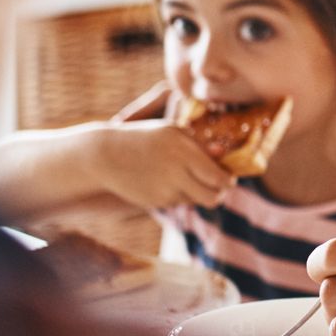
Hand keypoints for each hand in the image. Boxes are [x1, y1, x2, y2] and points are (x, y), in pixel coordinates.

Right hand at [87, 119, 234, 209]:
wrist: (107, 155)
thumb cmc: (144, 139)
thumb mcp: (171, 133)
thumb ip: (199, 144)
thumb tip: (223, 154)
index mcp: (184, 151)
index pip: (219, 177)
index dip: (228, 180)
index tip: (228, 177)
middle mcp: (177, 172)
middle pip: (213, 196)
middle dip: (219, 194)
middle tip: (218, 187)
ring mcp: (165, 190)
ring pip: (196, 200)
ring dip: (198, 193)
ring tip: (188, 178)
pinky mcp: (156, 202)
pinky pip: (178, 202)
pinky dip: (179, 194)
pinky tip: (166, 181)